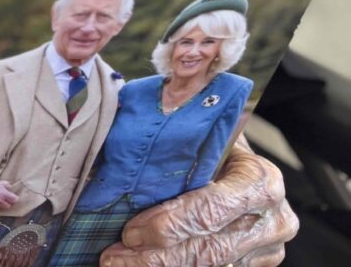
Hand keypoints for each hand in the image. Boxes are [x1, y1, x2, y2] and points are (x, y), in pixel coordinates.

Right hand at [0, 179, 18, 212]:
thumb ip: (6, 185)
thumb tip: (10, 187)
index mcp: (4, 193)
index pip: (14, 199)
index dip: (14, 198)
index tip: (12, 197)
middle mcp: (0, 201)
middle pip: (8, 206)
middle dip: (7, 203)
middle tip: (4, 199)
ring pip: (1, 208)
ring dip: (0, 204)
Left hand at [97, 141, 297, 266]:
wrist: (244, 158)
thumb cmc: (217, 141)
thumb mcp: (203, 134)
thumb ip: (178, 144)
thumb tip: (130, 148)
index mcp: (261, 180)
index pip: (212, 209)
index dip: (169, 224)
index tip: (129, 232)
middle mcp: (273, 219)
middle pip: (208, 248)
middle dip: (157, 256)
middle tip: (114, 257)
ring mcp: (270, 248)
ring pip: (208, 266)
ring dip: (162, 266)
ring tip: (121, 262)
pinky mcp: (260, 264)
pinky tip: (147, 263)